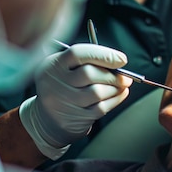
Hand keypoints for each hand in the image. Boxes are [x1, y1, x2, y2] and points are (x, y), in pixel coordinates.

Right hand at [20, 44, 131, 159]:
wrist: (46, 117)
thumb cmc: (61, 85)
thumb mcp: (62, 66)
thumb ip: (85, 59)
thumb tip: (116, 61)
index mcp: (54, 64)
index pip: (78, 54)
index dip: (103, 55)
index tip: (120, 59)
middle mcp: (56, 82)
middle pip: (89, 74)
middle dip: (112, 74)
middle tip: (125, 76)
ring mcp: (65, 102)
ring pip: (97, 92)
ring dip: (116, 88)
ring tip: (121, 85)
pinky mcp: (76, 117)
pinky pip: (101, 108)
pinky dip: (116, 99)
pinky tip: (119, 94)